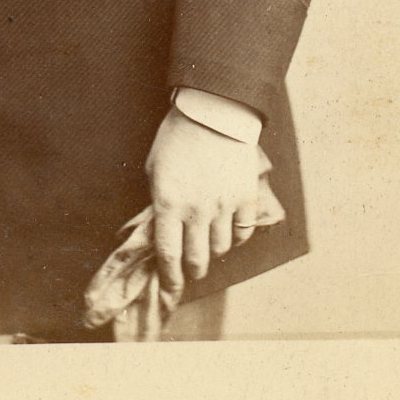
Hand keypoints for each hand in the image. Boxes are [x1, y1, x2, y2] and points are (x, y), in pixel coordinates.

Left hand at [146, 105, 268, 299]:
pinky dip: (235, 236)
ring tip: (209, 241)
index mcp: (168, 203)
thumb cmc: (177, 138)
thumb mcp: (154, 169)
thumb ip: (158, 202)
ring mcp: (223, 205)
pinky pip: (242, 232)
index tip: (170, 286)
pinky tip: (228, 228)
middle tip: (192, 268)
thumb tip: (163, 230)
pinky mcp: (245, 198)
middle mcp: (196, 210)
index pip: (168, 254)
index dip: (169, 277)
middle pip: (197, 259)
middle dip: (193, 270)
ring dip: (213, 250)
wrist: (213, 112)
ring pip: (220, 248)